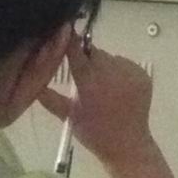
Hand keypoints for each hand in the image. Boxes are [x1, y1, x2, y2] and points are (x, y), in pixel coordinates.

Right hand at [36, 35, 156, 164]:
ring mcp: (130, 73)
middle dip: (88, 59)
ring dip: (105, 66)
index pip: (77, 53)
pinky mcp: (143, 75)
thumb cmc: (94, 133)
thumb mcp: (69, 117)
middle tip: (86, 75)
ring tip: (103, 85)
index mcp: (90, 84)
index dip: (71, 42)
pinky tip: (118, 87)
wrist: (127, 145)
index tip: (65, 33)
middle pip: (95, 53)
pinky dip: (120, 71)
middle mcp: (111, 74)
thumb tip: (34, 83)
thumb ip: (50, 98)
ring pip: (111, 58)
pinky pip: (126, 64)